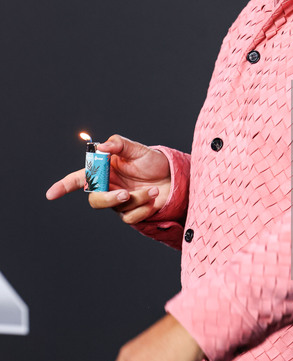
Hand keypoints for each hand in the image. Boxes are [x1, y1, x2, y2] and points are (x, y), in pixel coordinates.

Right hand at [45, 134, 170, 223]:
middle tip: (126, 193)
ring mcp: (119, 202)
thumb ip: (119, 144)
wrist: (173, 177)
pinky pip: (130, 217)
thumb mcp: (137, 148)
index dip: (63, 186)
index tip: (51, 194)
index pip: (78, 179)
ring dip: (137, 199)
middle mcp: (108, 187)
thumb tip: (102, 146)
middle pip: (95, 199)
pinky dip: (144, 208)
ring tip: (154, 190)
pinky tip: (155, 199)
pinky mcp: (131, 213)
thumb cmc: (152, 161)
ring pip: (116, 207)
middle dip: (108, 198)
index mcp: (104, 171)